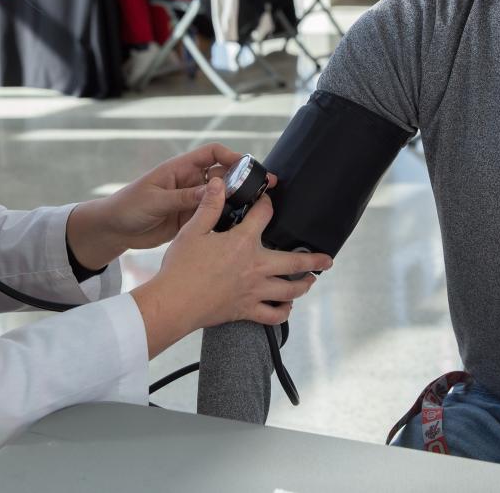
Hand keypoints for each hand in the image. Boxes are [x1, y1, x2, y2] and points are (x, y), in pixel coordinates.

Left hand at [66, 143, 259, 269]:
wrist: (114, 230)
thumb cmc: (128, 206)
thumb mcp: (155, 200)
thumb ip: (184, 197)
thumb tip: (214, 191)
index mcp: (180, 169)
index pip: (212, 154)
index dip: (231, 156)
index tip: (249, 167)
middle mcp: (190, 182)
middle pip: (223, 175)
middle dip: (243, 180)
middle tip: (265, 189)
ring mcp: (192, 201)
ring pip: (221, 198)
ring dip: (238, 201)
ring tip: (258, 209)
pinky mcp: (191, 220)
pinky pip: (213, 217)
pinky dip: (227, 220)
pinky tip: (240, 227)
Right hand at [130, 178, 332, 356]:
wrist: (172, 304)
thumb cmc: (180, 267)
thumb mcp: (193, 230)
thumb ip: (210, 206)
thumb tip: (219, 184)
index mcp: (243, 242)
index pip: (264, 215)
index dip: (266, 203)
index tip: (266, 200)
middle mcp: (255, 267)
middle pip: (294, 262)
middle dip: (314, 260)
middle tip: (327, 259)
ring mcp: (254, 291)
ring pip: (289, 290)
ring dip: (303, 286)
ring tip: (311, 281)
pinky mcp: (246, 310)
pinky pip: (272, 315)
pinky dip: (282, 312)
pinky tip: (286, 308)